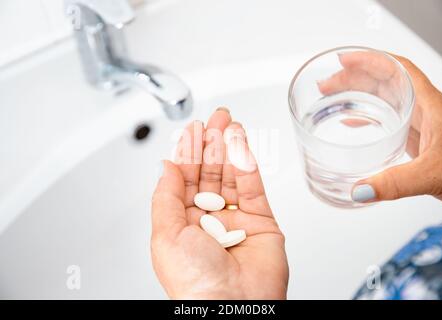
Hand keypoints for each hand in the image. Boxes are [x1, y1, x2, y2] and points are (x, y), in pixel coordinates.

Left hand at [151, 108, 288, 298]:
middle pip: (209, 172)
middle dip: (211, 144)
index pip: (185, 179)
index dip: (187, 153)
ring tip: (227, 123)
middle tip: (214, 118)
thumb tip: (165, 167)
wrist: (232, 308)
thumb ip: (165, 197)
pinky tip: (241, 141)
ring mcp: (237, 219)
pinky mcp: (262, 221)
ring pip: (232, 175)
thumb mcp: (165, 235)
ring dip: (229, 147)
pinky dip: (247, 161)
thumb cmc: (194, 282)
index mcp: (183, 224)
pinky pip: (253, 185)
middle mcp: (209, 219)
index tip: (191, 130)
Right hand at [319, 52, 441, 203]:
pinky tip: (352, 124)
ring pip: (384, 99)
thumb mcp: (434, 174)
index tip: (344, 60)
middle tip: (326, 85)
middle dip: (352, 79)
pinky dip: (366, 117)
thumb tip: (360, 190)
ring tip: (331, 99)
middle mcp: (424, 111)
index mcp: (430, 106)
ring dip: (356, 96)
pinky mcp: (418, 140)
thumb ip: (396, 183)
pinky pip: (387, 120)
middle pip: (384, 81)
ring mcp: (421, 125)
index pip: (397, 69)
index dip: (369, 60)